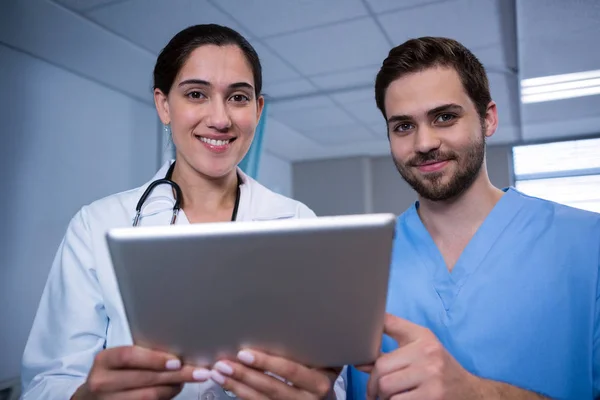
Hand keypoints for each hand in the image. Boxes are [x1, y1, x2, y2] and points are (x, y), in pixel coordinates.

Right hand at [71, 345, 210, 399]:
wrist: (92, 397)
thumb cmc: (114, 372)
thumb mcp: (120, 359)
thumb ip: (142, 354)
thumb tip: (179, 352)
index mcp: (104, 360)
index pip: (129, 356)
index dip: (154, 359)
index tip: (177, 362)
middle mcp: (103, 382)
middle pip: (144, 378)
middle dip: (176, 375)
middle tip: (199, 372)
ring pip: (149, 396)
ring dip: (173, 388)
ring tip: (188, 379)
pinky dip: (165, 397)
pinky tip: (174, 390)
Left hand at [208, 349, 340, 398]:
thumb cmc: (320, 372)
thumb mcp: (323, 360)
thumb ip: (308, 346)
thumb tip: (283, 320)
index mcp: (320, 382)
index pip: (290, 370)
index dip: (266, 362)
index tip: (245, 353)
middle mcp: (308, 399)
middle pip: (272, 386)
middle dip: (245, 374)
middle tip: (224, 362)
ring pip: (260, 399)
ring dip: (236, 384)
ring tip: (218, 371)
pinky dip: (238, 392)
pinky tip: (226, 382)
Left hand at [365, 314, 477, 399]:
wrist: (471, 392)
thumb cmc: (439, 366)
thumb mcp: (420, 342)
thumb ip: (392, 336)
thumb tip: (360, 359)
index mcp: (423, 339)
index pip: (383, 347)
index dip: (368, 362)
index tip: (362, 366)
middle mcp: (428, 357)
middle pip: (381, 373)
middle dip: (373, 386)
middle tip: (374, 392)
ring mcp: (432, 380)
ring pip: (387, 391)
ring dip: (384, 398)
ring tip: (389, 397)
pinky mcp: (433, 399)